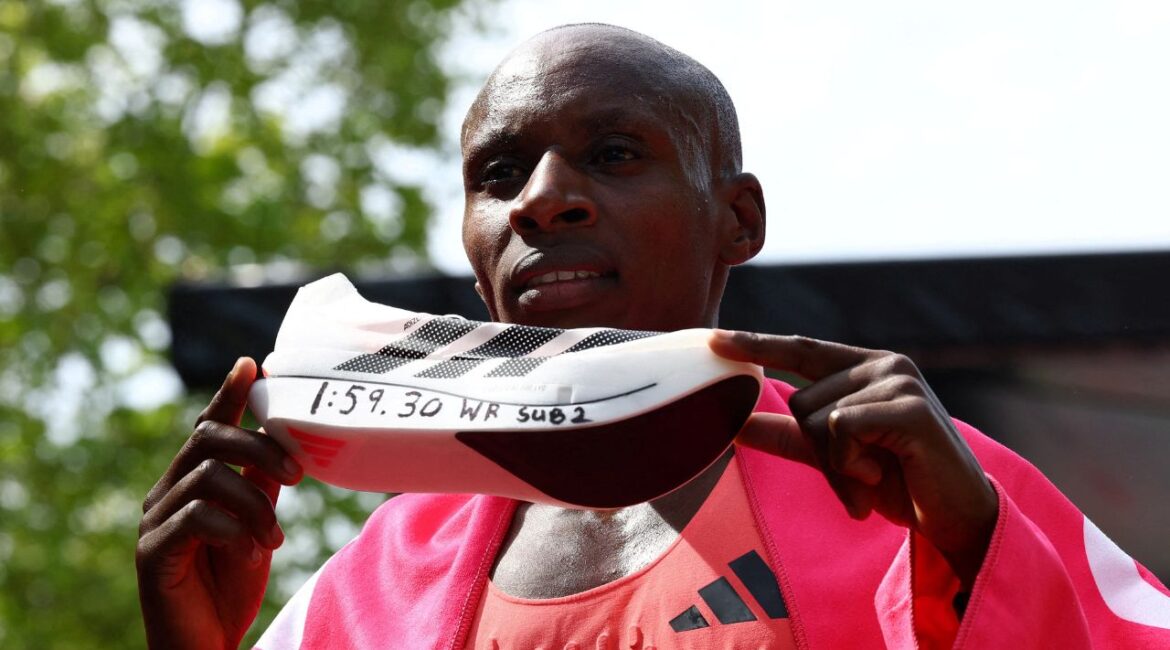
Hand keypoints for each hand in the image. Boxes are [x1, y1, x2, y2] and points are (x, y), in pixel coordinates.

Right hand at [136, 357, 301, 648]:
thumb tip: (287, 441)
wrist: (205, 645)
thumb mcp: (256, 525)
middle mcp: (166, 493)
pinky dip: (234, 532)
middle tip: (298, 477)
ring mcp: (154, 521)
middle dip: (261, 448)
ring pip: (209, 477)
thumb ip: (263, 484)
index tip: (252, 365)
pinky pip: (196, 518)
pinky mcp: (152, 553)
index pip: (208, 426)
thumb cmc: (229, 585)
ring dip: (255, 505)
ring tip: (274, 539)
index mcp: (191, 482)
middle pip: (209, 440)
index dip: (229, 394)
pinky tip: (251, 555)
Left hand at [709, 330, 997, 588]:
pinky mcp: (910, 407)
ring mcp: (899, 381)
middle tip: (858, 475)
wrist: (954, 518)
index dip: (756, 345)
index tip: (712, 339)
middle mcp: (884, 364)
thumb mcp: (832, 456)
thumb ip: (786, 436)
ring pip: (817, 419)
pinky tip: (883, 475)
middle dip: (818, 452)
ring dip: (836, 465)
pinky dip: (851, 463)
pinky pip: (841, 429)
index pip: (799, 349)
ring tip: (874, 477)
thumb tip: (733, 424)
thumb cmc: (897, 481)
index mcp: (865, 368)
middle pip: (801, 402)